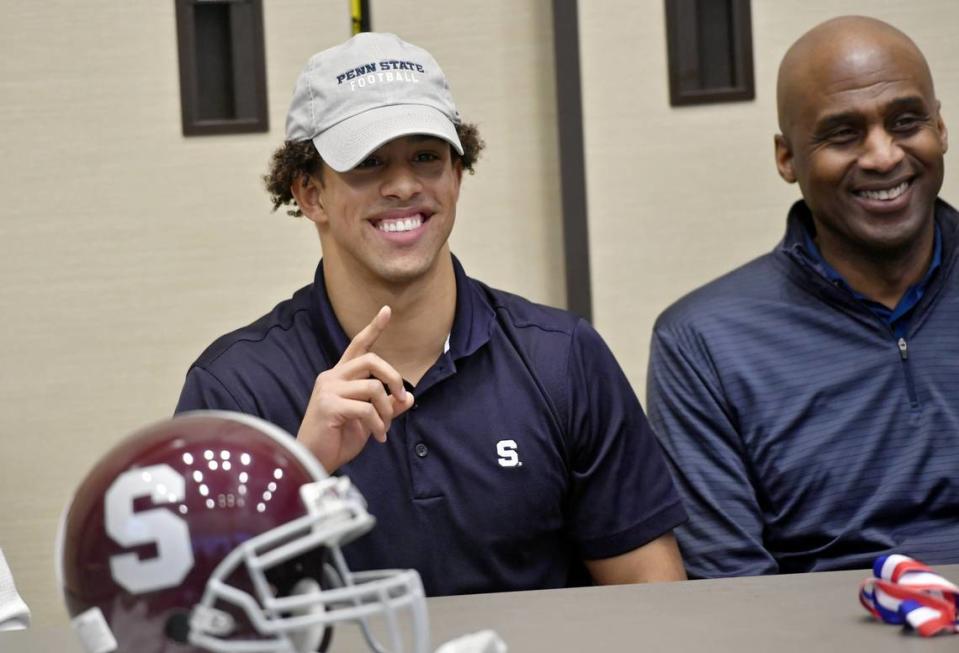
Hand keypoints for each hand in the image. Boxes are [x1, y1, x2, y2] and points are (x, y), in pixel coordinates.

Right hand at [297, 306, 414, 472]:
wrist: (313, 461)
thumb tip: (410, 397)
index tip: (388, 310)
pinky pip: (366, 409)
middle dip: (394, 378)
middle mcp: (331, 377)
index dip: (374, 328)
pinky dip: (378, 424)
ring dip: (387, 410)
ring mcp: (328, 390)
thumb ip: (387, 407)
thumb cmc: (337, 440)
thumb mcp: (369, 421)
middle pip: (372, 360)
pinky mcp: (328, 406)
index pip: (358, 346)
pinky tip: (378, 437)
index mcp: (339, 376)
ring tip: (385, 428)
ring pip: (373, 387)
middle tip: (402, 398)